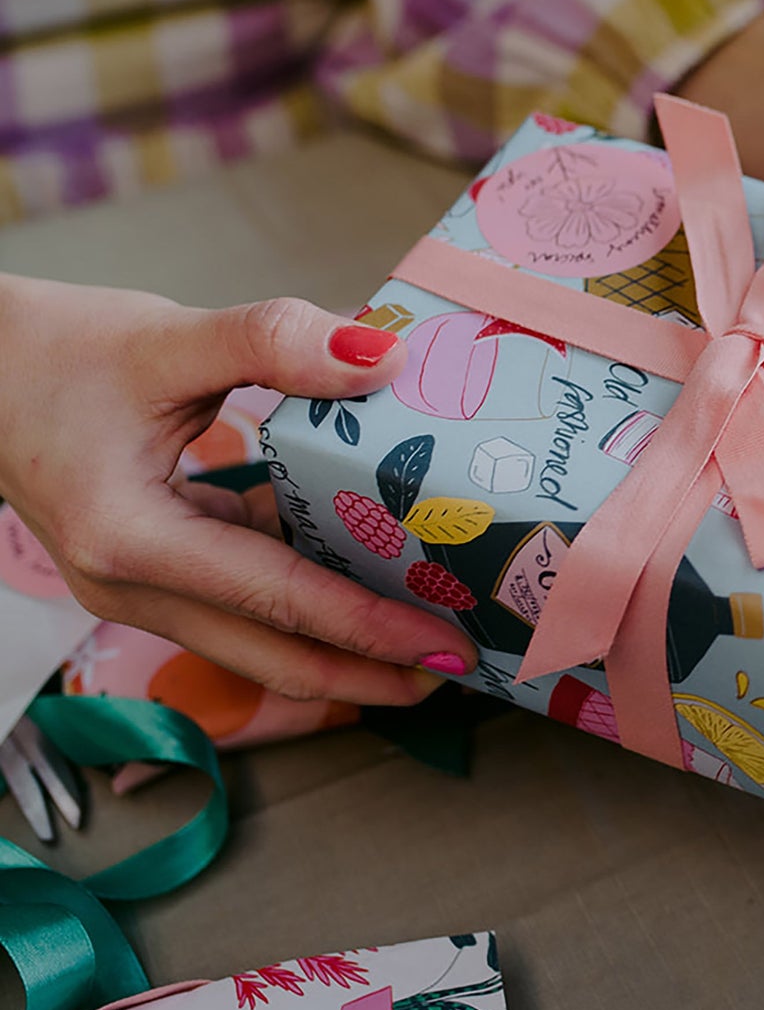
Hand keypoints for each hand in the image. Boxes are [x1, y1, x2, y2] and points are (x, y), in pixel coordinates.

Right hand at [0, 276, 477, 703]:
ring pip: (257, 639)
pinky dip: (305, 597)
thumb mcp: (167, 337)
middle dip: (371, 672)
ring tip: (430, 636)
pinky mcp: (153, 571)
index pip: (279, 600)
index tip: (450, 645)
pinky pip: (241, 601)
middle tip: (462, 666)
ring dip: (342, 644)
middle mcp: (131, 586)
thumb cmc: (56, 355)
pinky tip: (366, 576)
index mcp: (133, 540)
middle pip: (273, 654)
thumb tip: (381, 355)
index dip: (371, 628)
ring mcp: (137, 589)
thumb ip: (274, 341)